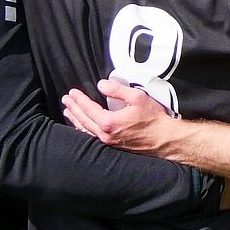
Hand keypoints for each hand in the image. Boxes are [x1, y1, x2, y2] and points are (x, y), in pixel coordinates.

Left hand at [61, 79, 175, 154]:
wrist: (164, 139)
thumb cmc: (153, 118)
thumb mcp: (138, 98)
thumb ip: (117, 90)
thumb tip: (101, 84)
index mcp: (109, 122)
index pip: (88, 108)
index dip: (79, 99)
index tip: (72, 92)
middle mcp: (105, 134)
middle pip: (83, 119)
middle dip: (73, 108)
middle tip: (65, 99)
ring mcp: (108, 142)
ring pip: (85, 130)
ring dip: (75, 119)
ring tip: (68, 112)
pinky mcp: (113, 145)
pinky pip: (92, 137)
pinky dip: (83, 129)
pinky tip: (82, 126)